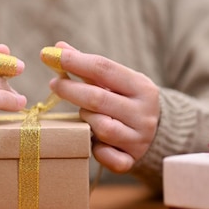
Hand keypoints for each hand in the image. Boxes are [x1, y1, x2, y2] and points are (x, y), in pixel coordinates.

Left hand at [44, 42, 159, 172]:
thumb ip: (87, 66)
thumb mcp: (115, 81)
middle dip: (71, 89)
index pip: (104, 69)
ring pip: (101, 128)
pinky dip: (96, 149)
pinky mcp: (131, 161)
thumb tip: (58, 48)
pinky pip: (106, 156)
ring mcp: (139, 140)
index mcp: (142, 88)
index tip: (50, 55)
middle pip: (98, 99)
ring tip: (83, 113)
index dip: (75, 61)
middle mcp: (144, 114)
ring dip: (86, 119)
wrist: (158, 133)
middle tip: (53, 83)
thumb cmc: (126, 101)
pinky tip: (92, 141)